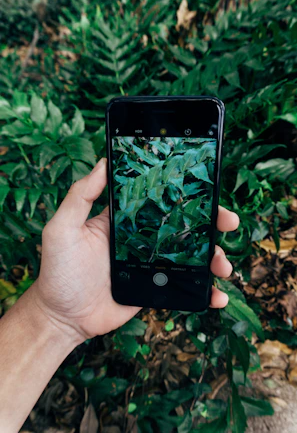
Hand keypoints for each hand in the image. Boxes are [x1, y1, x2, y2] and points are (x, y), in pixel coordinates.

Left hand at [32, 158, 238, 344]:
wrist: (63, 316)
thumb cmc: (58, 270)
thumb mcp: (62, 228)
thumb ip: (80, 196)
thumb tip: (104, 163)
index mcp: (125, 220)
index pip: (160, 199)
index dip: (185, 192)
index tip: (207, 187)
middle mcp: (142, 238)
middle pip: (184, 225)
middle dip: (211, 222)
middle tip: (228, 221)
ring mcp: (152, 264)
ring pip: (191, 255)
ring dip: (213, 256)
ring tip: (222, 266)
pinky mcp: (155, 288)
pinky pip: (185, 287)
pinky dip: (204, 291)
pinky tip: (216, 295)